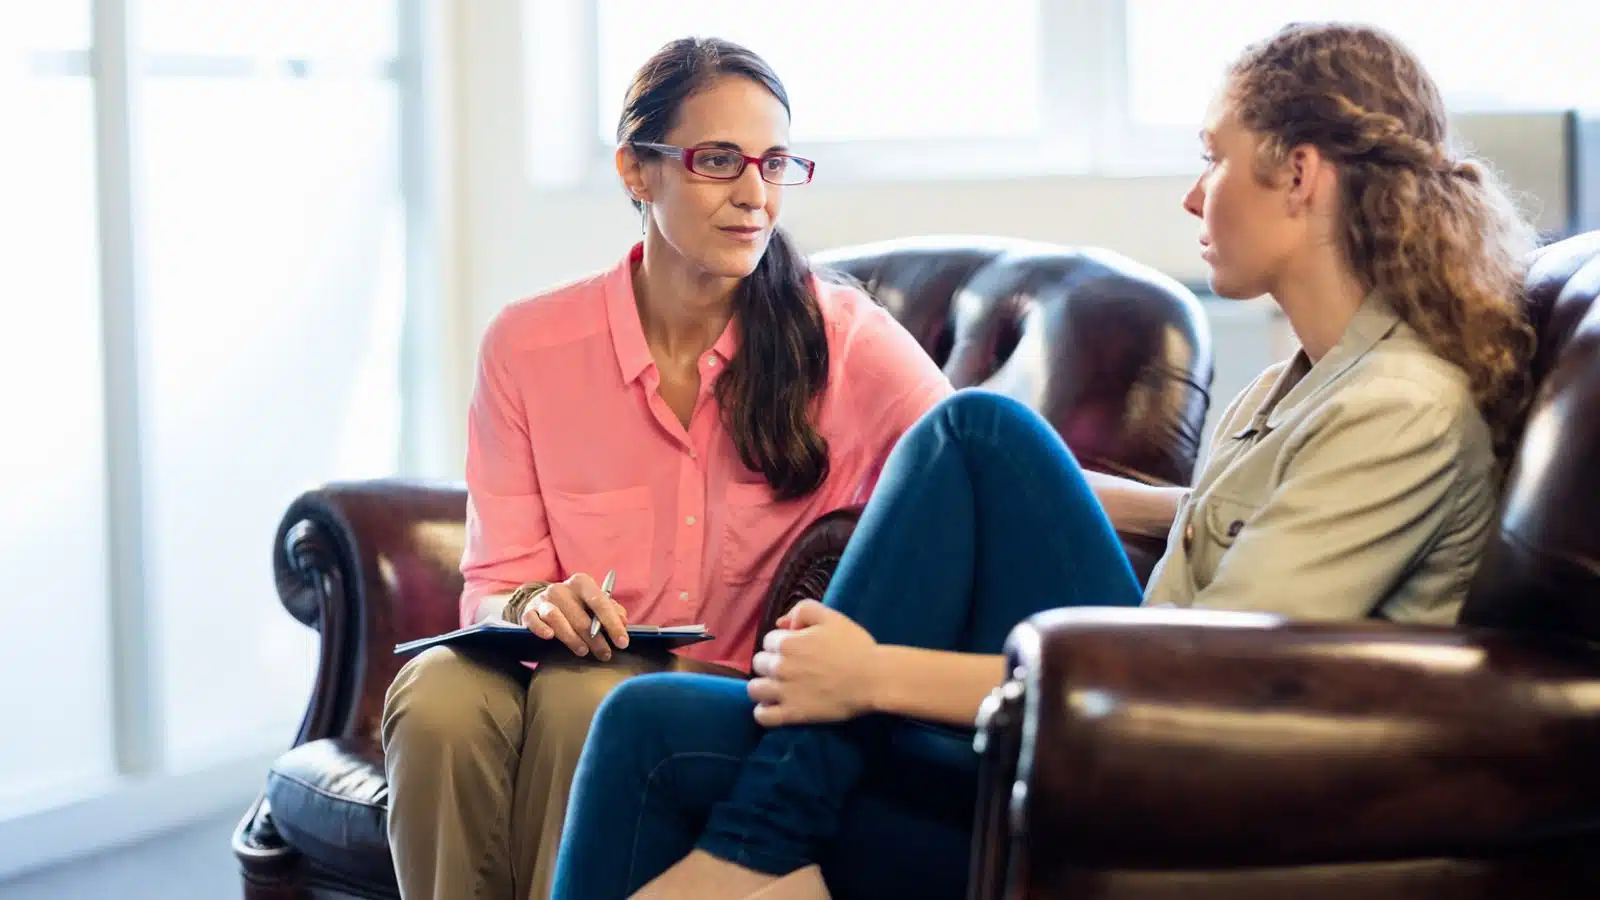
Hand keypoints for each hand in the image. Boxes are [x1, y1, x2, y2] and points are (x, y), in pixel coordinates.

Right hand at [519, 573, 628, 659]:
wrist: (541, 601)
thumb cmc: (576, 605)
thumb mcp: (594, 603)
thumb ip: (611, 610)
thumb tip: (623, 621)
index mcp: (581, 583)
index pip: (600, 602)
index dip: (613, 624)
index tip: (623, 643)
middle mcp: (561, 588)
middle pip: (580, 616)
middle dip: (596, 639)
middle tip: (605, 654)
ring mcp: (543, 600)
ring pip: (557, 618)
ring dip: (572, 638)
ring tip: (583, 651)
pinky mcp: (528, 611)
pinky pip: (533, 620)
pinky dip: (541, 628)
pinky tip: (550, 637)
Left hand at [747, 600, 878, 726]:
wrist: (873, 678)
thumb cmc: (855, 645)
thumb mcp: (831, 616)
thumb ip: (803, 610)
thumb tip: (783, 623)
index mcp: (787, 642)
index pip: (768, 640)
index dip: (782, 642)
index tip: (797, 648)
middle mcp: (780, 666)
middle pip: (759, 663)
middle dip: (772, 662)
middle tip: (791, 667)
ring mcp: (784, 692)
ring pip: (754, 689)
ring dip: (763, 686)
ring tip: (778, 687)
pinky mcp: (792, 714)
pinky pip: (763, 716)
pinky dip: (764, 711)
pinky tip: (774, 707)